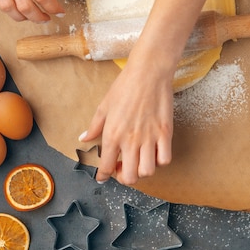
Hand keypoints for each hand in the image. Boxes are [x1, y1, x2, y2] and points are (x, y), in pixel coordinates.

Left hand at [79, 58, 173, 184]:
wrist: (148, 72)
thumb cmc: (125, 86)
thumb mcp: (104, 106)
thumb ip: (94, 126)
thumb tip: (84, 138)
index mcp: (112, 134)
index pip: (106, 167)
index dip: (103, 176)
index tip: (104, 176)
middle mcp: (130, 140)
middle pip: (129, 176)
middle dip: (123, 178)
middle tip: (122, 169)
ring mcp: (150, 138)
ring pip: (147, 172)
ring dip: (142, 171)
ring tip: (138, 161)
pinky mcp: (165, 133)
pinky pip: (165, 159)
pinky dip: (159, 161)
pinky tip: (154, 152)